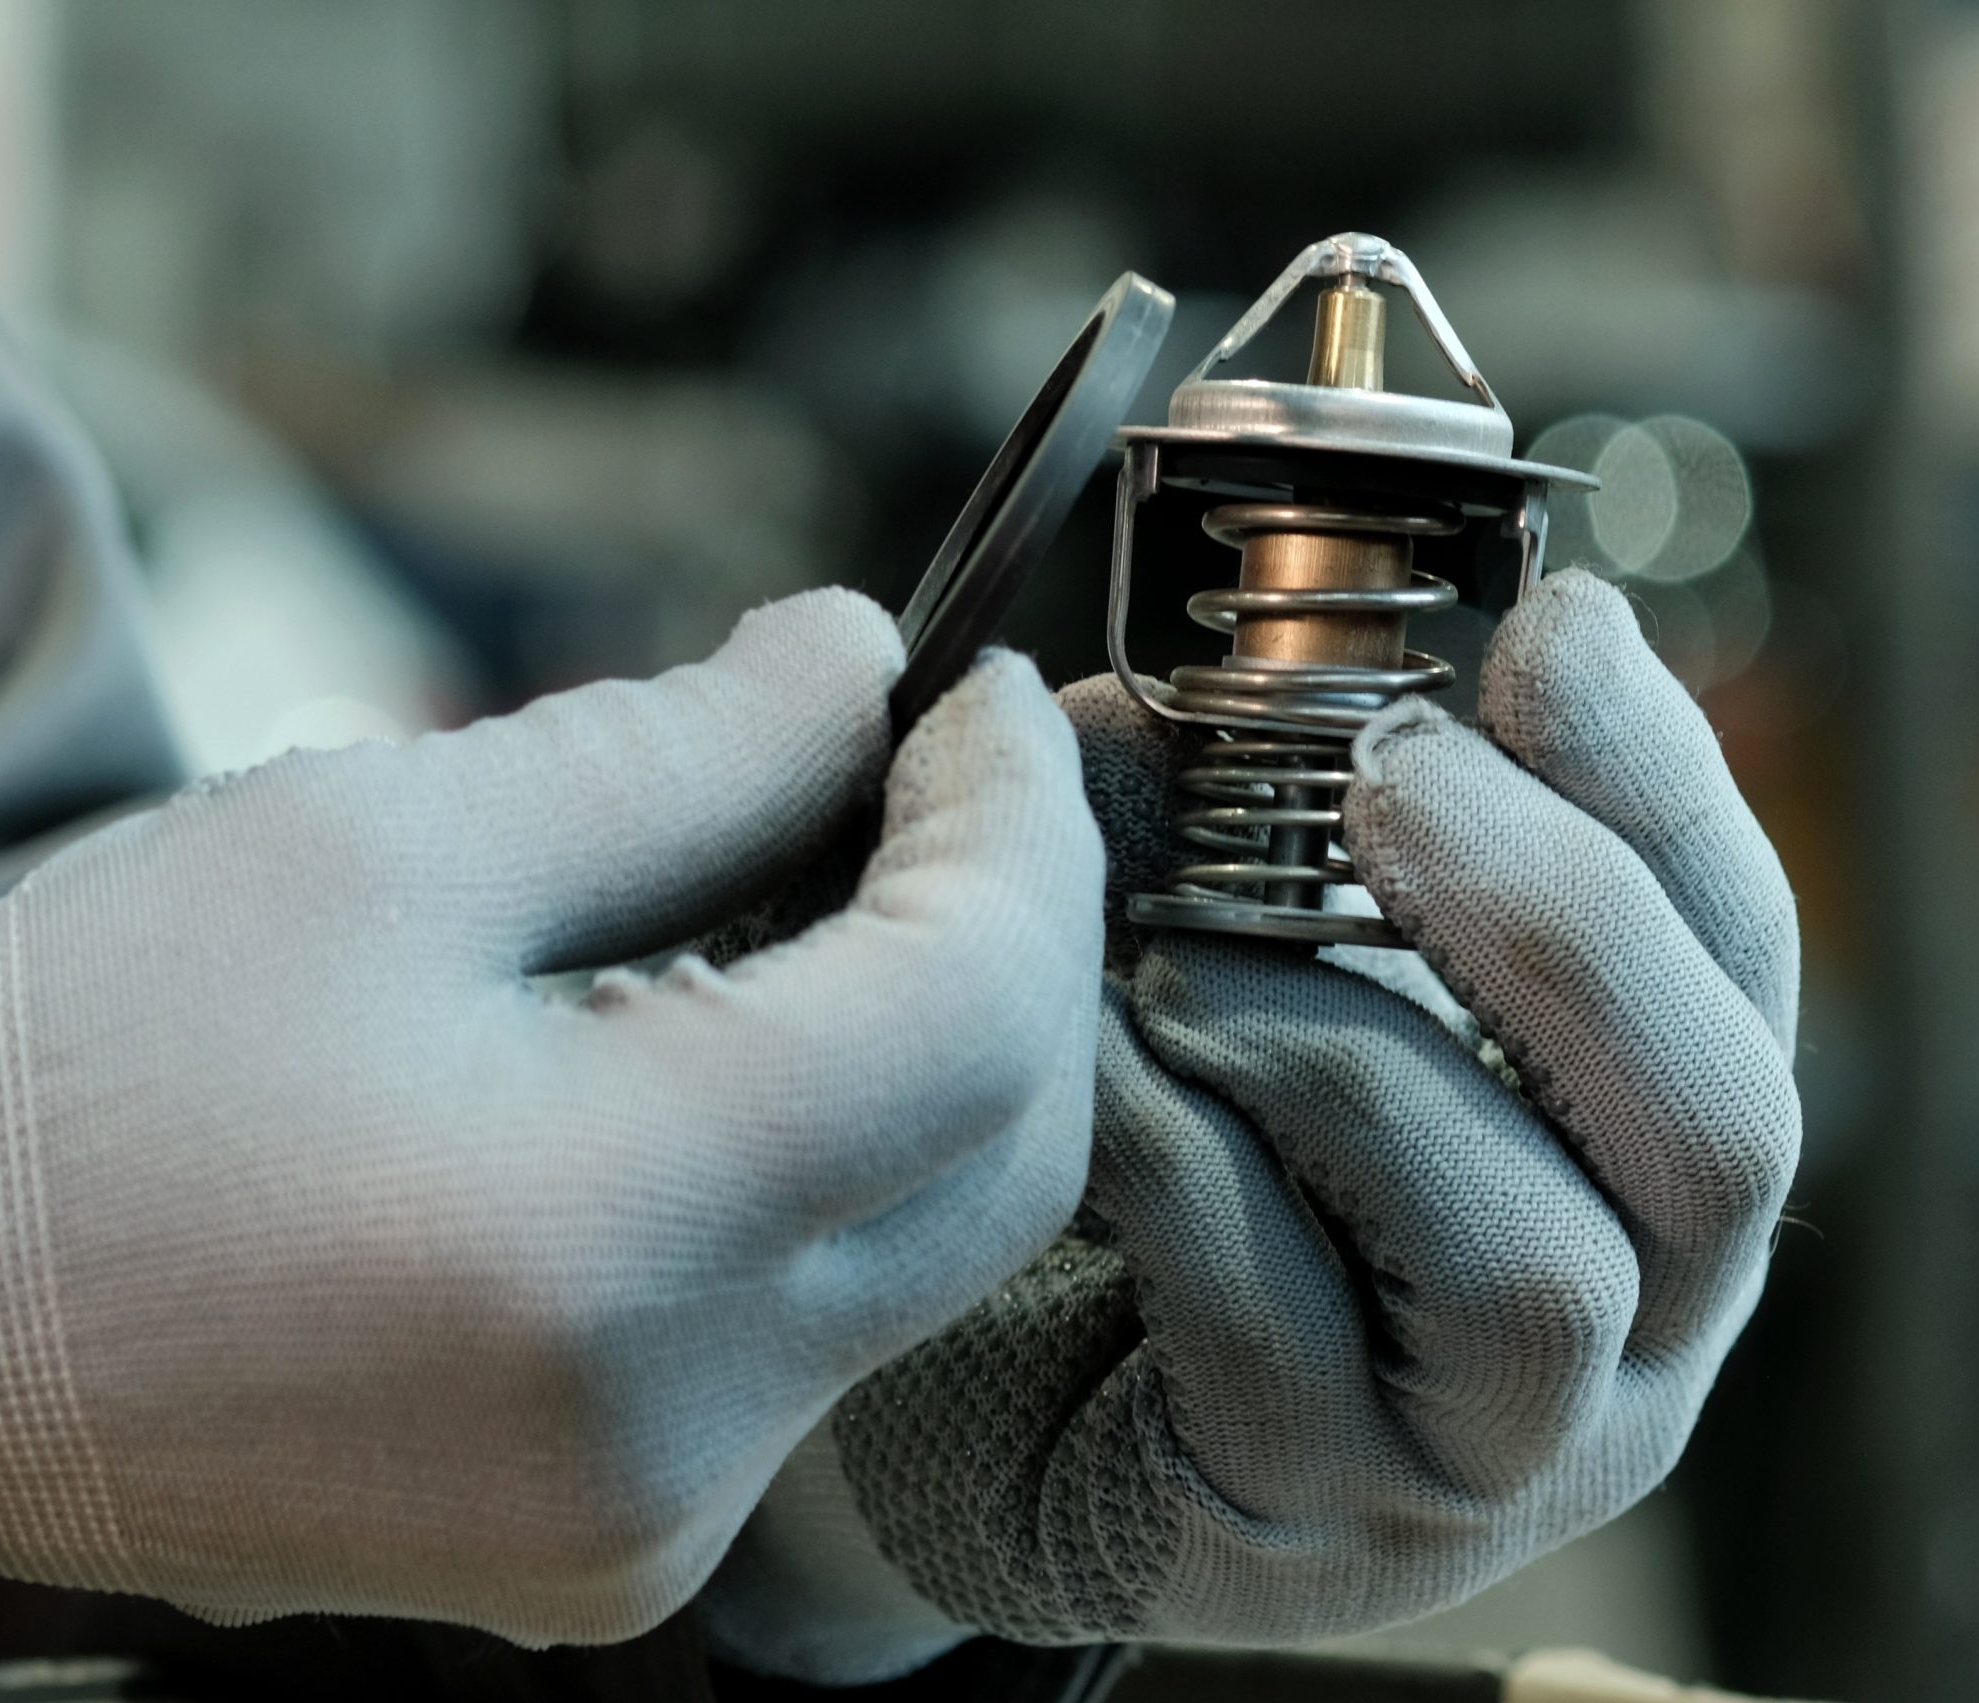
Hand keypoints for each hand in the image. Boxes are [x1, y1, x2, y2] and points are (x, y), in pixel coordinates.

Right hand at [0, 589, 1105, 1644]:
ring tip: (797, 890)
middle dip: (1000, 938)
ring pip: (919, 1252)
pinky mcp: (613, 1552)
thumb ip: (673, 755)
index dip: (1017, 831)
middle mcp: (661, 1433)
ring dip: (908, 1053)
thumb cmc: (92, 1059)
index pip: (971, 1020)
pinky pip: (806, 1340)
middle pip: (998, 1156)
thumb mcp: (377, 843)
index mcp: (595, 1239)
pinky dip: (813, 1175)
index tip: (971, 695)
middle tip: (922, 772)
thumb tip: (855, 667)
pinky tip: (713, 1055)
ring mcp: (645, 1524)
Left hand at [709, 569, 1800, 1680]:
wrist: (987, 1414)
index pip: (1738, 961)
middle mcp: (1632, 1323)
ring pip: (1524, 1255)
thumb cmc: (1148, 1174)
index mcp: (1641, 1156)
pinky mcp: (1312, 1521)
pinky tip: (1075, 1078)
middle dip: (1560, 917)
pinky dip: (1172, 1162)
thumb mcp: (1235, 988)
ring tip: (1170, 958)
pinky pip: (1278, 1328)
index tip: (1553, 624)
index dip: (1665, 783)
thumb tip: (1177, 697)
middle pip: (1720, 1128)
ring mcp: (1488, 1451)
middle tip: (1388, 772)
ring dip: (1335, 1053)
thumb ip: (1240, 851)